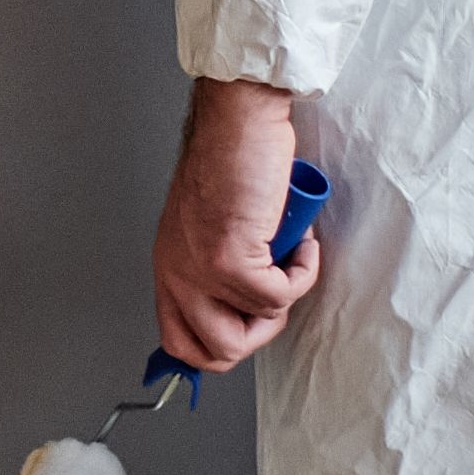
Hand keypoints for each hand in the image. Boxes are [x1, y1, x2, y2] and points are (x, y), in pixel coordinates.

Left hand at [149, 78, 322, 371]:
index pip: (178, 343)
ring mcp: (201, 271)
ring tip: (289, 260)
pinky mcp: (230, 260)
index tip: (248, 330)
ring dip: (284, 300)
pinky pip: (279, 297)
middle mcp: (177, 274)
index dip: (219, 348)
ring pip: (254, 328)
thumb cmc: (231, 162)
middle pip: (213, 352)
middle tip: (275, 295)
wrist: (239, 122)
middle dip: (258, 334)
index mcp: (170, 268)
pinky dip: (303, 273)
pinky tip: (300, 243)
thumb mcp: (209, 228)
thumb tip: (242, 308)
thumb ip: (214, 269)